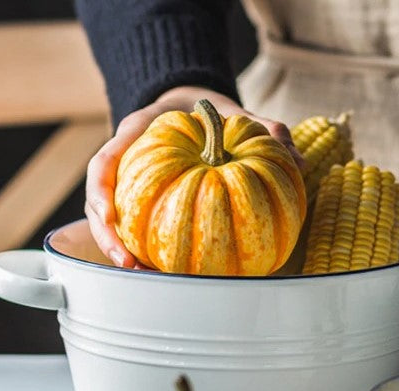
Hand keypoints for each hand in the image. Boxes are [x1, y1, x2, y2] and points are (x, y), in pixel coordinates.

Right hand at [84, 86, 303, 267]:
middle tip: (128, 264)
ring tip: (141, 276)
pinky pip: (140, 227)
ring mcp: (132, 184)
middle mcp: (128, 161)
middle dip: (107, 235)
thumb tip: (298, 158)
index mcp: (137, 133)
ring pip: (114, 219)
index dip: (102, 191)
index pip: (106, 162)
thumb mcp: (235, 112)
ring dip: (122, 249)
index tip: (110, 217)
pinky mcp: (145, 202)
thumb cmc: (211, 112)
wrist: (192, 107)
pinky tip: (165, 272)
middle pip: (100, 200)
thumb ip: (262, 128)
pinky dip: (149, 249)